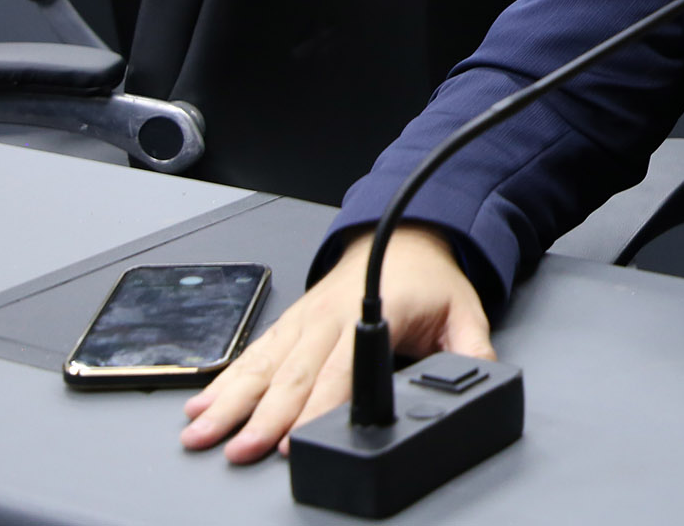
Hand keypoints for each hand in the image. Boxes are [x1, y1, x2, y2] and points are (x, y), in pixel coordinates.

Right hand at [179, 227, 492, 463]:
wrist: (404, 234)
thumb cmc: (429, 277)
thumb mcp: (463, 309)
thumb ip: (471, 349)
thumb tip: (481, 380)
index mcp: (371, 310)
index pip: (339, 369)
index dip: (314, 407)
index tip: (291, 439)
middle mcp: (328, 316)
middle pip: (291, 375)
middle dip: (261, 416)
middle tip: (237, 449)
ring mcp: (304, 319)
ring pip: (262, 366)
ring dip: (230, 402)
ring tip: (202, 433)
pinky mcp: (290, 324)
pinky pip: (253, 355)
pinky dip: (226, 381)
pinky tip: (202, 406)